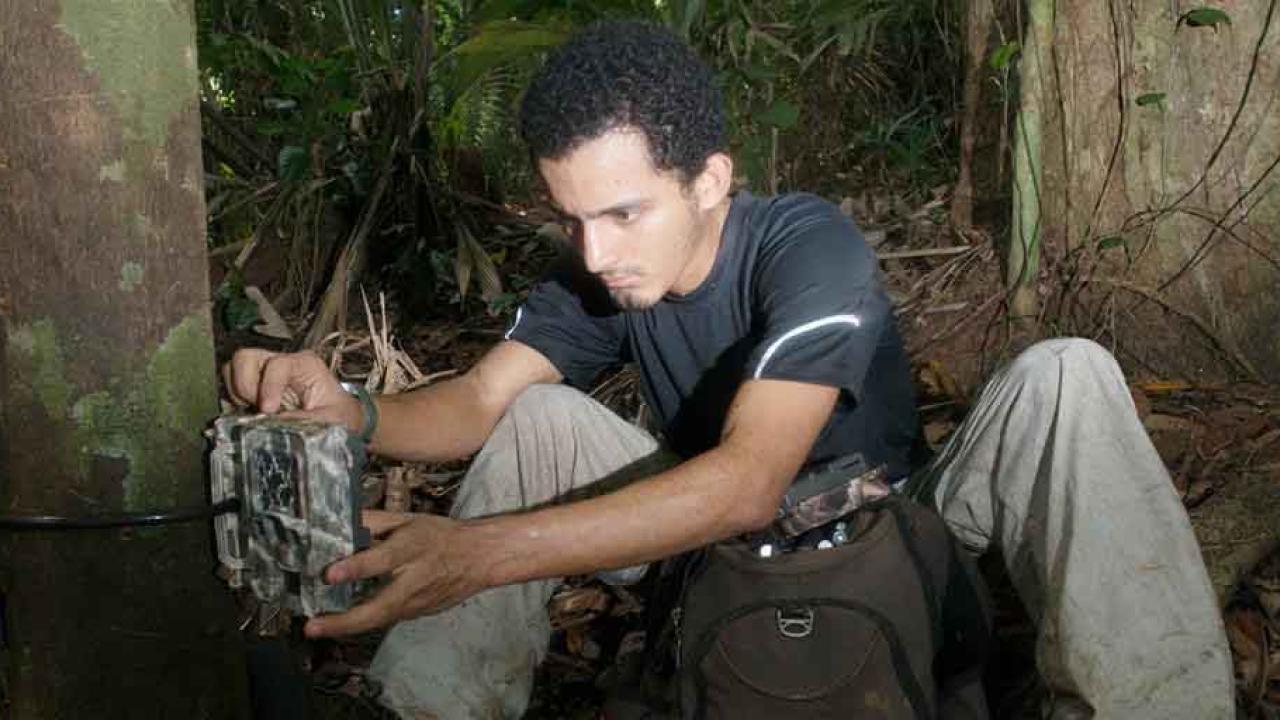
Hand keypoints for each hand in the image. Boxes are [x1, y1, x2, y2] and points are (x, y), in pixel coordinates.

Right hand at [221, 348, 362, 432]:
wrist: (338, 424)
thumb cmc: (339, 417)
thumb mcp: (333, 420)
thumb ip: (305, 421)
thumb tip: (273, 425)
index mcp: (305, 364)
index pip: (277, 364)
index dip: (269, 386)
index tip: (269, 409)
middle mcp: (281, 363)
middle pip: (245, 358)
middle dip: (245, 386)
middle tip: (258, 409)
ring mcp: (263, 374)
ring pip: (232, 370)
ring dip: (237, 394)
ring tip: (254, 413)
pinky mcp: (252, 389)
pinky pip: (229, 389)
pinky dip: (233, 403)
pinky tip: (249, 416)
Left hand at [304, 510, 487, 637]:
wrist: (480, 558)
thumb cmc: (441, 535)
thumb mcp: (410, 519)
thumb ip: (374, 521)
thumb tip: (339, 522)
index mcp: (411, 548)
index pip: (381, 560)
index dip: (355, 567)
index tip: (329, 574)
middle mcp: (414, 579)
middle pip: (379, 606)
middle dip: (344, 620)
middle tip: (313, 627)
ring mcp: (418, 602)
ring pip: (380, 619)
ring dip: (347, 627)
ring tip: (317, 628)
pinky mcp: (418, 614)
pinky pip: (386, 619)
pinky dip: (362, 622)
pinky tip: (341, 623)